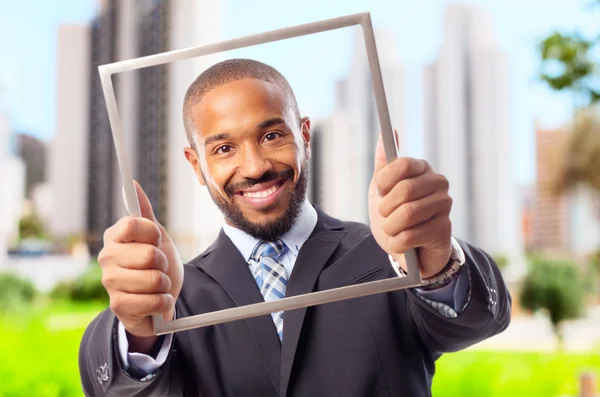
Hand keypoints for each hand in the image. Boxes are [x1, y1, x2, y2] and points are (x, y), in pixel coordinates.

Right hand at [98, 181, 183, 352]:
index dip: (152, 233)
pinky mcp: (118, 306)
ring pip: (154, 279)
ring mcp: (110, 283)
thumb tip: (133, 185)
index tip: (156, 241)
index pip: (133, 224)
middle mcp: (107, 258)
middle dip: (163, 263)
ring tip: (158, 286)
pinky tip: (157, 302)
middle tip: (159, 268)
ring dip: (165, 284)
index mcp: (114, 237)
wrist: (157, 301)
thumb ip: (145, 214)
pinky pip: (154, 300)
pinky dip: (164, 303)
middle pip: (149, 254)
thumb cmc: (156, 266)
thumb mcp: (156, 237)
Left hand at [368, 134, 452, 277]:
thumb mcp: (382, 190)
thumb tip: (386, 134)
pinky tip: (402, 243)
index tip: (381, 192)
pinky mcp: (444, 229)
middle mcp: (438, 183)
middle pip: (405, 189)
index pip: (402, 164)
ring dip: (390, 227)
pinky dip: (398, 243)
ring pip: (407, 214)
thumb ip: (383, 164)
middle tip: (385, 216)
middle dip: (386, 208)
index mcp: (422, 168)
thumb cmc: (394, 216)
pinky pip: (411, 235)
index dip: (385, 181)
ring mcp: (444, 205)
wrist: (406, 250)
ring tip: (393, 230)